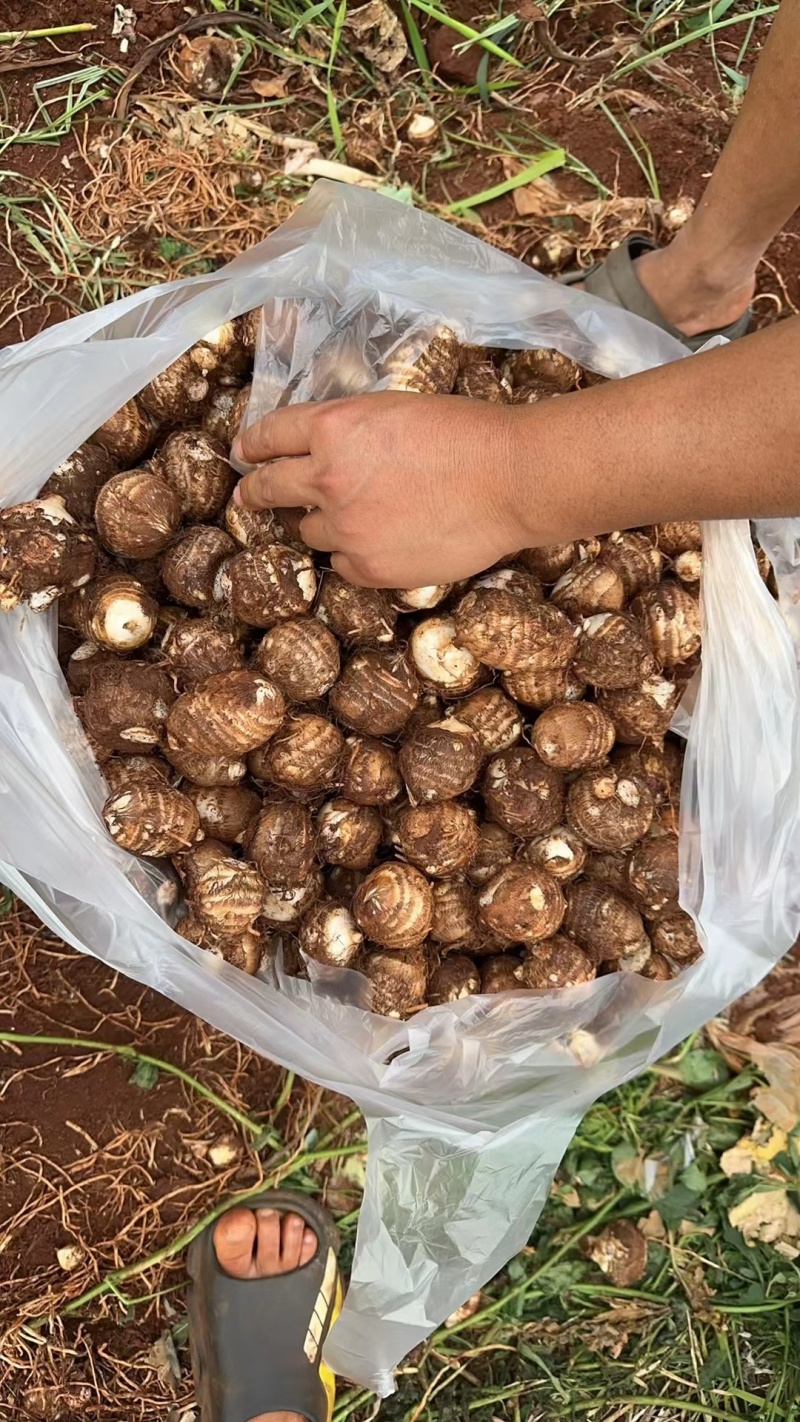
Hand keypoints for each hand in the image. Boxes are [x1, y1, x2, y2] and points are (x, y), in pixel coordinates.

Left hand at [232, 392, 530, 587]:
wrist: (510, 481)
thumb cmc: (467, 435)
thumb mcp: (395, 411)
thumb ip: (352, 430)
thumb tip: (327, 448)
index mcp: (333, 428)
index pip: (270, 434)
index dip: (253, 443)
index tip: (244, 451)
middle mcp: (326, 479)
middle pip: (269, 488)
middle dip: (256, 491)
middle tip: (250, 496)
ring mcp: (344, 528)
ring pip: (308, 531)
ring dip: (320, 523)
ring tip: (351, 518)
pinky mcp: (367, 567)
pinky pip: (342, 563)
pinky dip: (354, 554)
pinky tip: (383, 542)